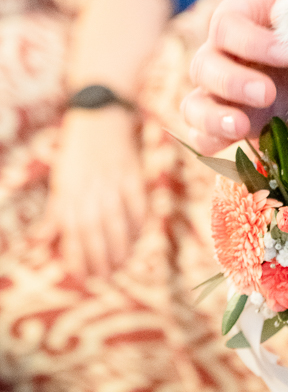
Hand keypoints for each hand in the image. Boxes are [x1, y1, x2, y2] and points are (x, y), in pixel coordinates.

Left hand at [41, 107, 144, 277]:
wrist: (100, 116)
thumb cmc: (77, 151)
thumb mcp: (60, 179)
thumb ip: (56, 211)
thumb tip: (44, 240)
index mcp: (68, 192)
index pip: (71, 232)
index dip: (78, 256)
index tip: (84, 275)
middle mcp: (88, 188)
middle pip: (93, 229)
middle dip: (100, 257)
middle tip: (106, 276)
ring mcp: (112, 180)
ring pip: (115, 219)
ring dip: (120, 245)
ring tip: (122, 263)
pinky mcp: (132, 172)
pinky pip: (137, 202)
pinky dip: (139, 221)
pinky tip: (139, 235)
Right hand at [182, 0, 287, 153]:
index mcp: (236, 16)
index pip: (226, 27)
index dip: (253, 43)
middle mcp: (218, 53)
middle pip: (204, 66)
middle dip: (234, 82)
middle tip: (268, 93)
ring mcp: (217, 92)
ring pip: (193, 105)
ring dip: (213, 117)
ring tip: (241, 126)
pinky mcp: (227, 122)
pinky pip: (203, 137)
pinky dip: (214, 142)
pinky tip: (237, 143)